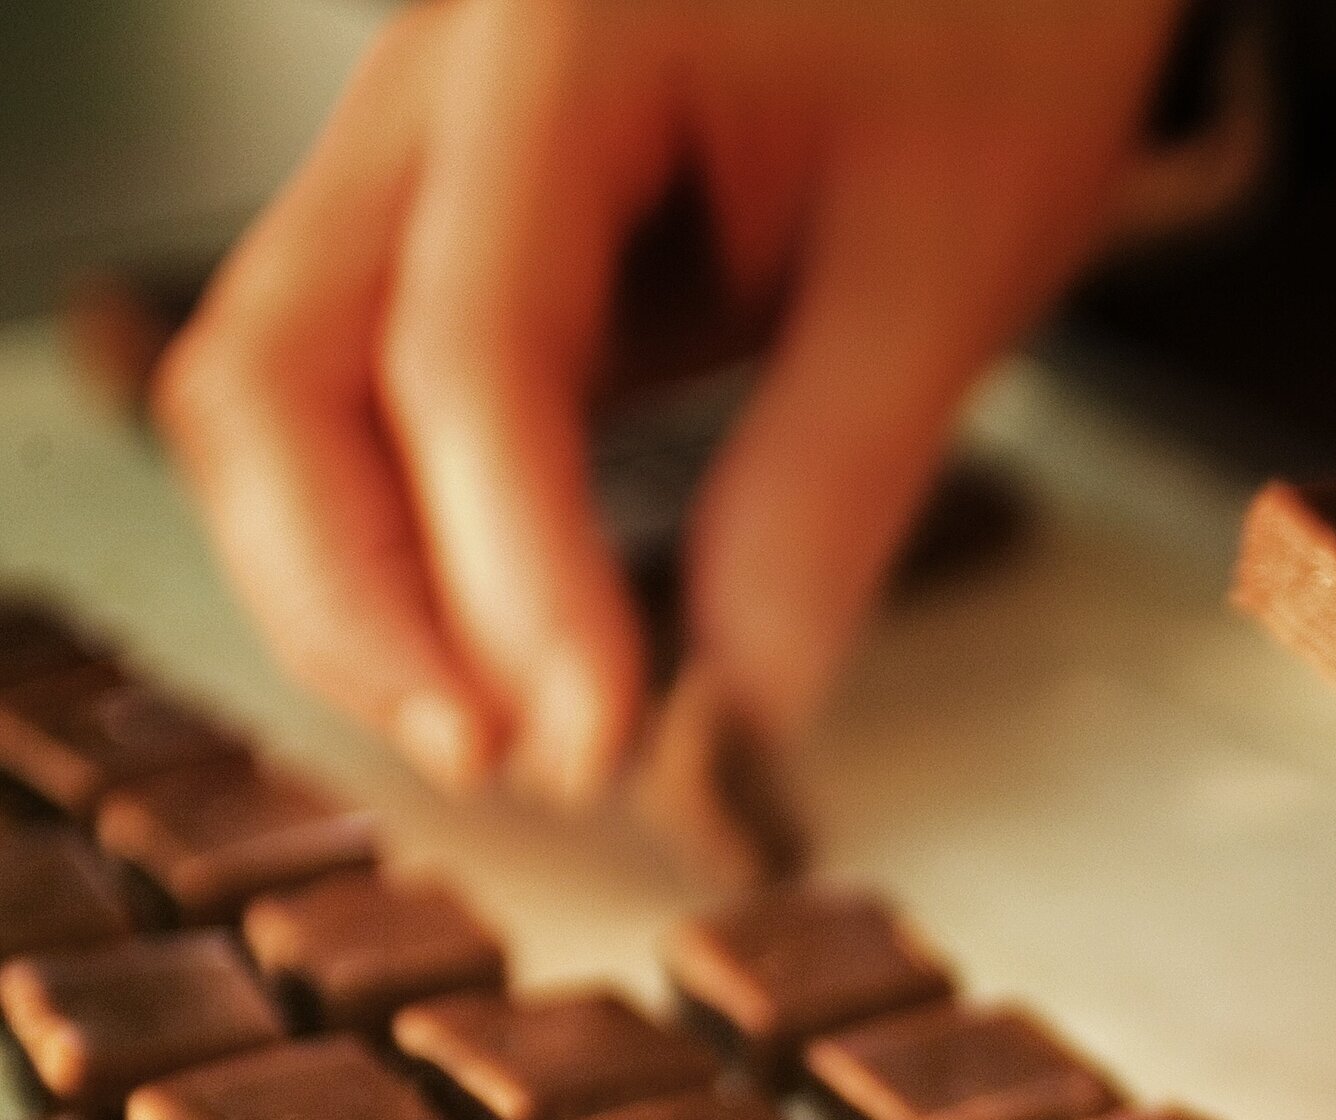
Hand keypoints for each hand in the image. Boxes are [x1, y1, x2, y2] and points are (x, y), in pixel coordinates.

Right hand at [155, 0, 1180, 804]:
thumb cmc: (996, 21)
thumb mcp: (952, 258)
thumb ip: (831, 481)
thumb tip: (741, 710)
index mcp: (560, 43)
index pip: (468, 352)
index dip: (512, 577)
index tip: (597, 741)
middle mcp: (439, 95)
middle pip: (273, 374)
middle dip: (357, 600)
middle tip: (503, 763)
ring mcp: (425, 162)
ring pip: (275, 401)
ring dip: (351, 593)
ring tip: (501, 736)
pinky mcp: (459, 238)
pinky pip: (351, 406)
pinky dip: (394, 547)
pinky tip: (494, 652)